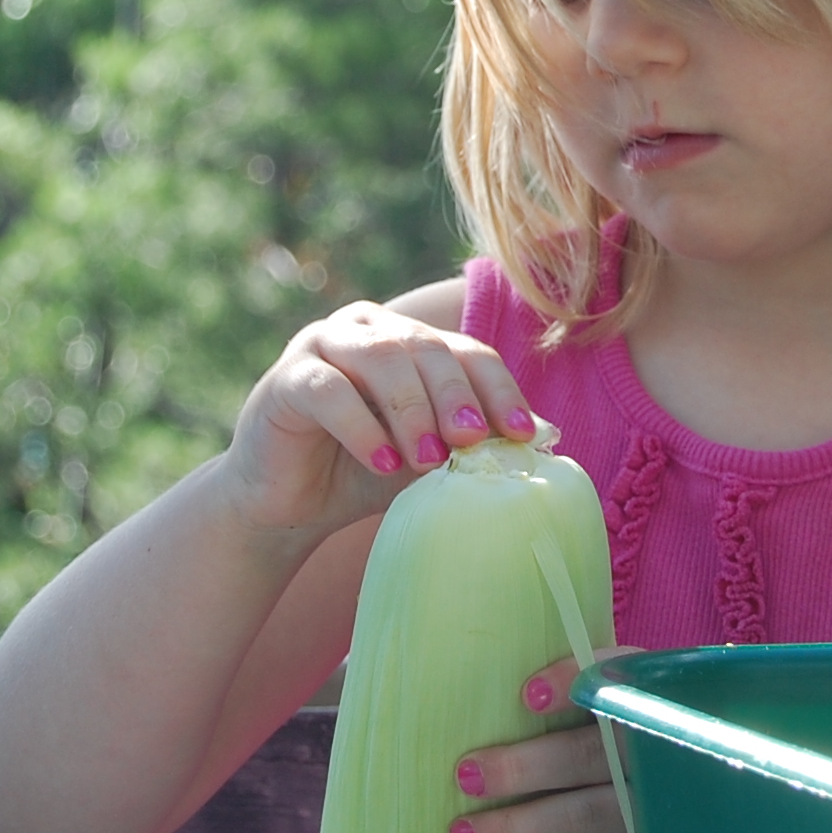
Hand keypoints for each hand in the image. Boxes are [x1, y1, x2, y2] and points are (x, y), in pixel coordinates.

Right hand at [215, 303, 535, 545]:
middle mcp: (369, 328)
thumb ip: (472, 441)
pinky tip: (382, 462)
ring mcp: (323, 345)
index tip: (522, 434)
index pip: (467, 352)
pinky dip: (361, 426)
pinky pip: (329, 390)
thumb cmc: (365, 472)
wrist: (289, 504)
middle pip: (427, 348)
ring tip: (429, 460)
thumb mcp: (429, 456)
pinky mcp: (285, 378)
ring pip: (382, 358)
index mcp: (411, 338)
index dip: (499, 390)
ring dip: (412, 409)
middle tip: (472, 443)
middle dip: (456, 397)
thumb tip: (546, 439)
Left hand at [451, 653, 644, 832]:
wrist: (698, 793)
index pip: (615, 684)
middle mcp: (655, 757)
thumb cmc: (632, 734)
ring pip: (582, 819)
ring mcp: (651, 817)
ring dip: (518, 828)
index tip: (528, 698)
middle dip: (520, 769)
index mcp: (649, 703)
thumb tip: (526, 694)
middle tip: (466, 777)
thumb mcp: (626, 693)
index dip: (571, 684)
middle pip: (586, 758)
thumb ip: (587, 682)